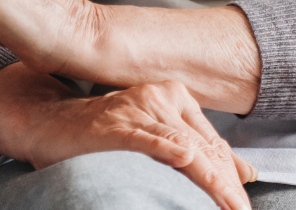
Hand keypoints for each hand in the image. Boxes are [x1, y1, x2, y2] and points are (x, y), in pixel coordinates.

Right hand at [0, 64, 255, 209]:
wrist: (49, 122)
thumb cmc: (102, 135)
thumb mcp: (157, 138)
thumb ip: (200, 152)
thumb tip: (246, 173)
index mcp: (176, 98)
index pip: (214, 145)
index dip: (232, 179)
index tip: (242, 207)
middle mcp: (162, 97)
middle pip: (206, 149)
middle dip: (225, 188)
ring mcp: (140, 108)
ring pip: (187, 148)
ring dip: (210, 183)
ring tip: (228, 207)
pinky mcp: (118, 123)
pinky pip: (150, 138)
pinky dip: (169, 151)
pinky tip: (187, 158)